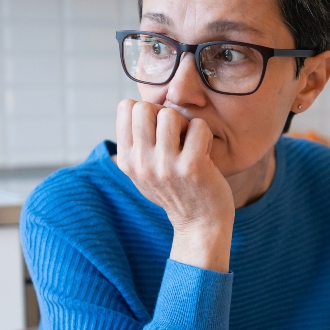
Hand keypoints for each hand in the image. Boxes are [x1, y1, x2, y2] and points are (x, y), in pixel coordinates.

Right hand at [115, 99, 233, 271]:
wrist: (199, 223)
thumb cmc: (175, 190)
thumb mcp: (143, 172)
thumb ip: (136, 144)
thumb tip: (133, 106)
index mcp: (126, 161)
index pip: (126, 108)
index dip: (146, 111)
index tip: (158, 130)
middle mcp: (141, 163)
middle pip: (145, 107)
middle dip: (164, 115)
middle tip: (176, 135)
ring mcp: (166, 166)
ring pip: (170, 114)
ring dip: (185, 124)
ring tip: (190, 143)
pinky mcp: (191, 166)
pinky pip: (198, 126)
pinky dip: (204, 134)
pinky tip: (204, 152)